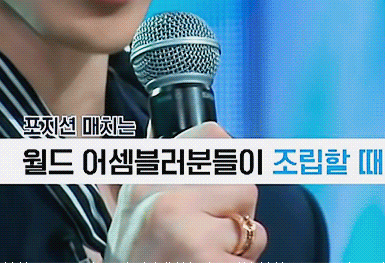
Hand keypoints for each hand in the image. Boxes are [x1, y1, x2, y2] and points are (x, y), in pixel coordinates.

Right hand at [104, 121, 266, 262]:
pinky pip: (253, 256)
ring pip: (252, 225)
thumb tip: (202, 133)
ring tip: (205, 258)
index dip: (227, 164)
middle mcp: (163, 199)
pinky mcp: (206, 260)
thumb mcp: (131, 208)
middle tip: (207, 237)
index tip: (215, 188)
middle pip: (243, 183)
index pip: (213, 137)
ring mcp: (185, 232)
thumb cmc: (140, 259)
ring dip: (240, 248)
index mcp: (145, 178)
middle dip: (237, 214)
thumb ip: (156, 165)